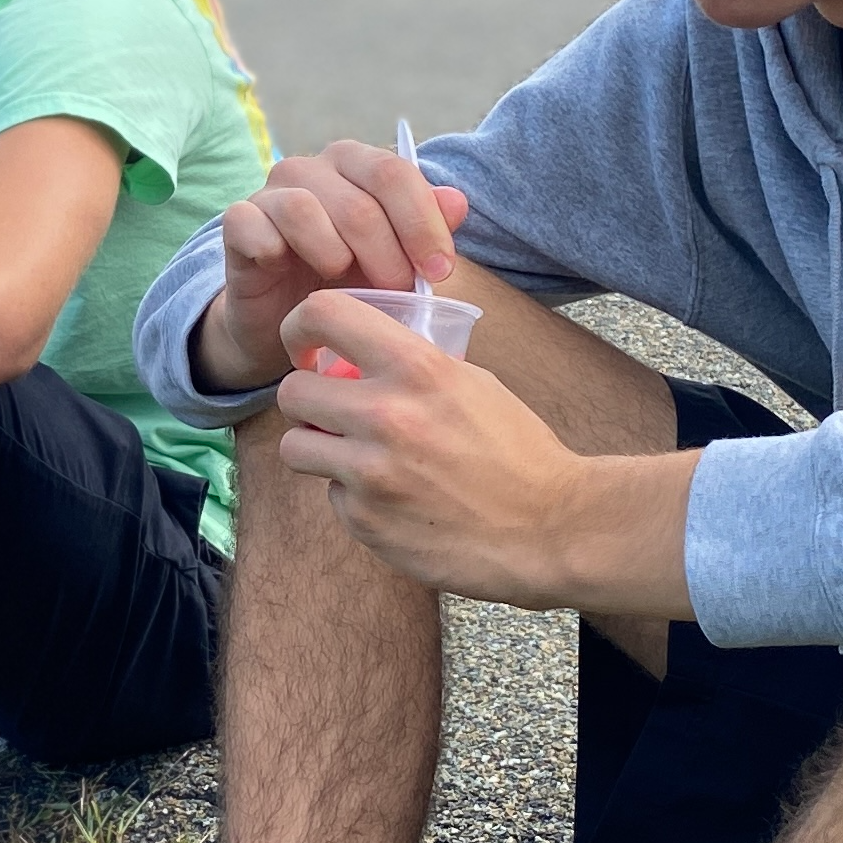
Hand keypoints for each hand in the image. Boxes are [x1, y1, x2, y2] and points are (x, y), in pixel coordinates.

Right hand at [192, 139, 472, 394]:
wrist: (285, 320)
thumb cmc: (347, 281)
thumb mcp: (396, 258)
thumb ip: (427, 228)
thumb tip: (458, 202)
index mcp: (355, 164)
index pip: (395, 174)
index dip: (422, 224)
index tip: (439, 271)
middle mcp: (311, 168)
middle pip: (357, 201)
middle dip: (387, 254)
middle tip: (398, 293)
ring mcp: (270, 192)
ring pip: (304, 210)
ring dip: (334, 256)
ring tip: (345, 284)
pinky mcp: (236, 222)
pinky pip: (252, 225)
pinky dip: (275, 251)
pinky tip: (292, 275)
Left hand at [269, 294, 610, 606]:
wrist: (550, 529)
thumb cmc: (518, 452)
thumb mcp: (472, 383)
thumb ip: (413, 364)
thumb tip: (360, 354)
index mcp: (417, 368)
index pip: (323, 313)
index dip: (300, 327)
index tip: (307, 348)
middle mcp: (386, 416)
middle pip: (291, 391)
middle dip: (306, 401)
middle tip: (330, 411)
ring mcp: (370, 474)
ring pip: (295, 447)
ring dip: (317, 449)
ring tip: (356, 455)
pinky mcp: (365, 521)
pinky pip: (332, 496)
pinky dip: (354, 496)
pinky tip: (396, 499)